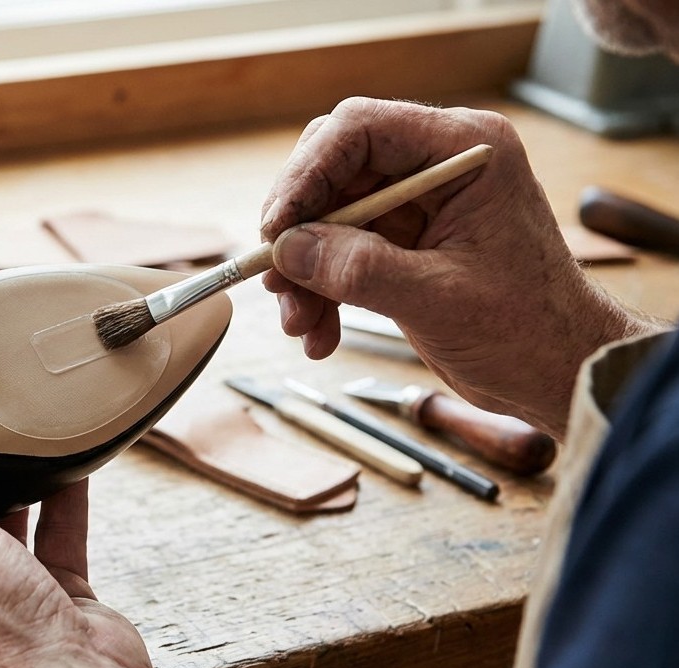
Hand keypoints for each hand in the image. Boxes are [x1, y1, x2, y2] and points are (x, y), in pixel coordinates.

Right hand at [259, 97, 662, 437]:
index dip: (306, 174)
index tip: (276, 229)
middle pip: (333, 171)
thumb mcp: (439, 299)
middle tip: (275, 279)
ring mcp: (416, 203)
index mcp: (464, 152)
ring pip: (326, 216)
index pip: (360, 130)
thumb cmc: (527, 330)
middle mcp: (436, 165)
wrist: (559, 371)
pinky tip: (319, 334)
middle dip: (299, 230)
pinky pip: (338, 252)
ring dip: (303, 272)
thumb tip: (287, 250)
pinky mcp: (401, 241)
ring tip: (299, 325)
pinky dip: (320, 291)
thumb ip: (360, 269)